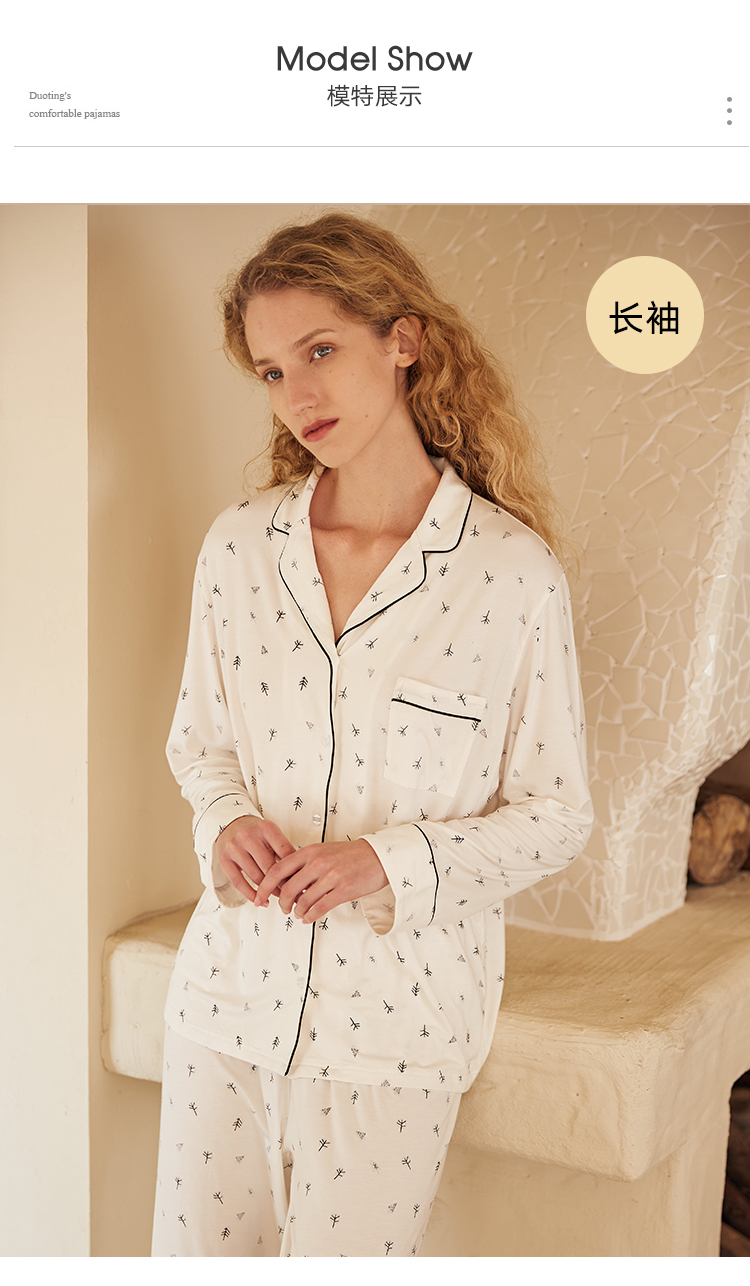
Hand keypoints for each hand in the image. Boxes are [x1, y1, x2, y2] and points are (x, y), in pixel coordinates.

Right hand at [216, 815, 296, 901]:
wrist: (231, 825)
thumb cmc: (256, 833)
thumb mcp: (272, 835)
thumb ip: (284, 851)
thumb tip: (300, 875)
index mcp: (266, 828)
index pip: (284, 852)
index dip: (294, 870)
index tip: (301, 882)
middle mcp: (248, 836)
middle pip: (269, 867)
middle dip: (282, 883)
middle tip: (290, 894)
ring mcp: (235, 848)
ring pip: (255, 877)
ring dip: (268, 891)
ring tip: (277, 897)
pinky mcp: (225, 860)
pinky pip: (238, 882)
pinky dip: (250, 894)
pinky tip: (259, 900)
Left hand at [253, 838, 387, 923]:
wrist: (378, 857)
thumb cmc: (349, 855)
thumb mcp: (323, 851)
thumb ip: (303, 863)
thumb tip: (283, 882)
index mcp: (310, 851)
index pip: (277, 870)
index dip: (264, 886)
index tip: (259, 897)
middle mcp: (318, 863)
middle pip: (288, 889)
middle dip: (282, 904)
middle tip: (283, 909)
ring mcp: (331, 877)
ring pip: (302, 902)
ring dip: (297, 912)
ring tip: (299, 914)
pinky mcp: (343, 891)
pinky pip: (319, 908)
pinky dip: (310, 916)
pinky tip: (308, 918)